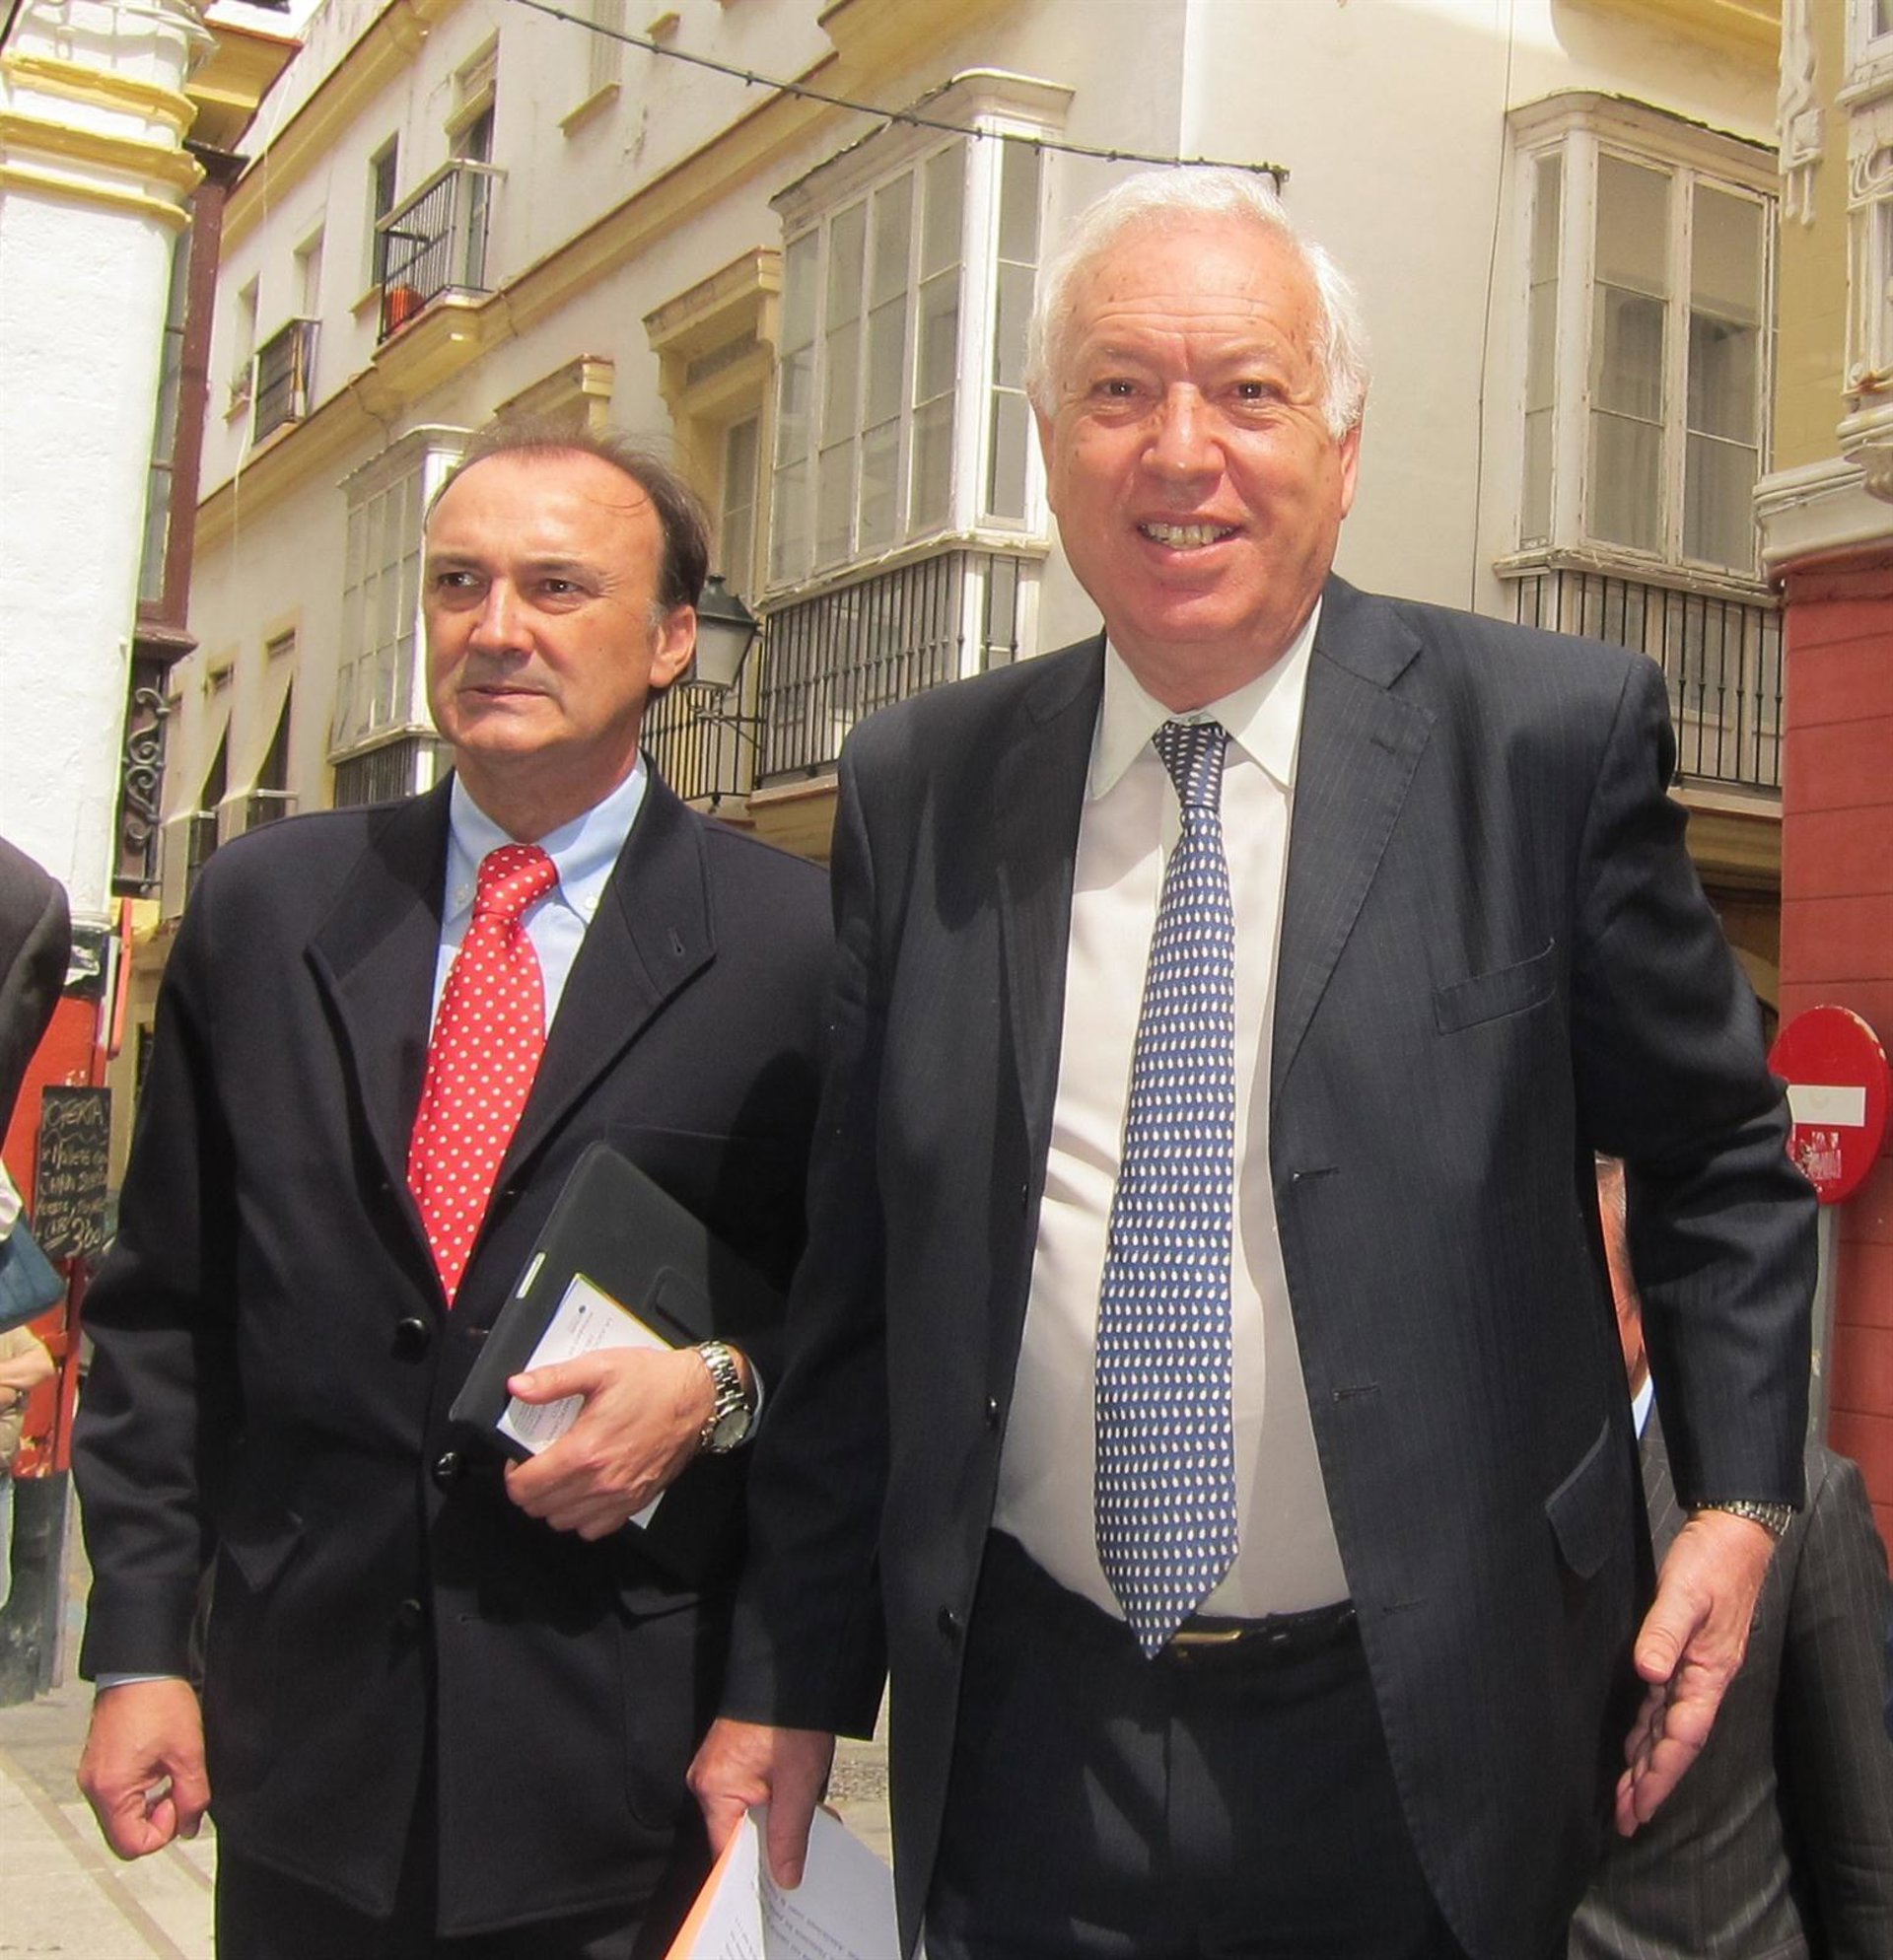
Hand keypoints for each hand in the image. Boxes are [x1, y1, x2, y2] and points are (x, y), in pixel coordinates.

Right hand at [77, 1678, 209, 1857]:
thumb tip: (189, 1827)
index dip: (164, 1830)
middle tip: (177, 1785)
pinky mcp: (98, 1765)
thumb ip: (193, 1796)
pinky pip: (117, 1795)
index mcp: (111, 1791)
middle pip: (124, 1834)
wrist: (140, 1667)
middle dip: (157, 1818)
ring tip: (169, 1771)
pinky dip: (140, 1790)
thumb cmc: (160, 1703)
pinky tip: (157, 1765)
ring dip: (150, 1803)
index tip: (180, 1799)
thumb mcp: (188, 1753)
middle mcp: (94, 1789)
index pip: (132, 1845)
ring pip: (122, 1815)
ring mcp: (92, 1777)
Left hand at [503, 1346, 716, 1539]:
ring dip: (553, 1503)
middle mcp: (599, 1482)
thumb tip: (517, 1387)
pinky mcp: (635, 1502)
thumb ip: (553, 1380)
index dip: (513, 1473)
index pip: (524, 1487)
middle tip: (539, 1463)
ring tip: (561, 1476)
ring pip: (562, 1522)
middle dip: (530, 1488)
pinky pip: (593, 1529)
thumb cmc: (651, 1382)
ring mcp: (618, 1497)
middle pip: (539, 1508)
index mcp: (583, 1450)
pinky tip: (586, 1490)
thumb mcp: (599, 1368)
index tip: (521, 1456)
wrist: (698, 1398)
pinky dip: (582, 1516)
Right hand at [689, 1719, 835, 1889]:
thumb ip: (789, 1834)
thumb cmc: (789, 1715)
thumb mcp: (798, 1782)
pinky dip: (776, 1802)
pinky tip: (804, 1806)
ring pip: (748, 1813)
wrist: (791, 1664)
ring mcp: (721, 1766)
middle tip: (803, 1864)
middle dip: (772, 1847)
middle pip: (737, 1834)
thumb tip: (785, 1879)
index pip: (724, 1851)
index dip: (749, 1875)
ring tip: (812, 1827)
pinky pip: (751, 1793)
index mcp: (714, 1787)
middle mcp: (709, 1778)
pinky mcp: (735, 1756)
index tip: (772, 1895)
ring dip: (779, 1823)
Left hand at [1615, 1507, 1776, 1833]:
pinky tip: (1634, 1745)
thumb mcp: (1684, 1593)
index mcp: (1707, 1673)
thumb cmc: (1710, 1561)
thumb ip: (1664, 1630)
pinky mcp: (1682, 1652)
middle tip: (1624, 1820)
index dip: (1659, 1774)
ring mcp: (1693, 1667)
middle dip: (1650, 1783)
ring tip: (1625, 1797)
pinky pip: (1662, 1705)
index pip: (1682, 1737)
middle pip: (1673, 1744)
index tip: (1639, 1806)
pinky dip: (1647, 1730)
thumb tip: (1648, 1672)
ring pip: (1666, 1728)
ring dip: (1646, 1762)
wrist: (1732, 1533)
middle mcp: (1701, 1678)